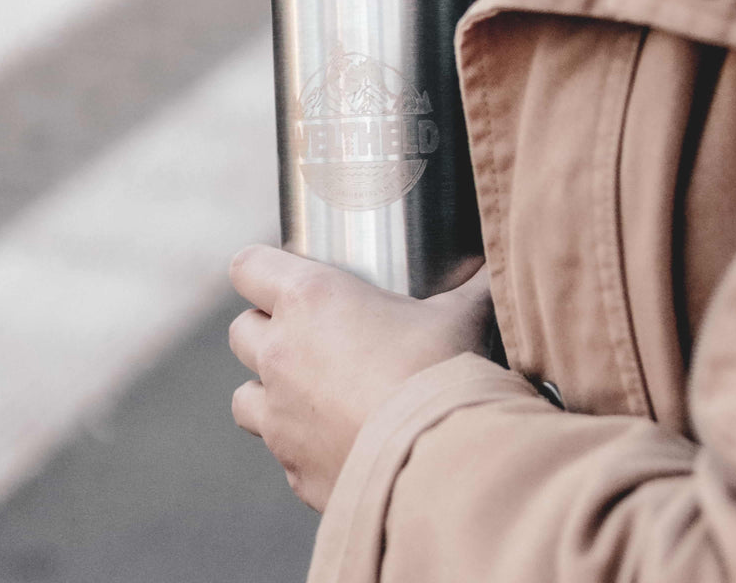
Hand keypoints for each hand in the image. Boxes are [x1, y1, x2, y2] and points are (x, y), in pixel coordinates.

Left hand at [228, 244, 492, 510]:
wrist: (438, 461)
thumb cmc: (441, 372)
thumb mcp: (460, 316)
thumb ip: (472, 288)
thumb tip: (495, 268)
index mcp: (310, 300)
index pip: (247, 267)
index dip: (261, 267)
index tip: (282, 274)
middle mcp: (281, 353)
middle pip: (240, 329)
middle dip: (266, 328)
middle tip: (309, 332)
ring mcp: (279, 416)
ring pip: (243, 394)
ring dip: (268, 388)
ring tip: (309, 390)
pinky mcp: (292, 468)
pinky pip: (280, 449)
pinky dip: (298, 442)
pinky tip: (336, 439)